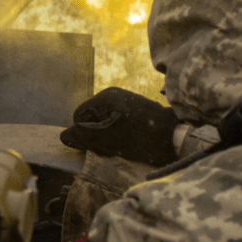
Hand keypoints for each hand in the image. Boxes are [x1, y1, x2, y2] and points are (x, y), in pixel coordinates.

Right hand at [60, 87, 178, 165]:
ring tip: (123, 146)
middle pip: (89, 119)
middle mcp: (113, 96)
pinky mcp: (133, 111)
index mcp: (106, 97)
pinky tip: (129, 143)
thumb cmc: (143, 138)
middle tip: (113, 146)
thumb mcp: (110, 140)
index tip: (101, 144)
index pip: (79, 117)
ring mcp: (124, 102)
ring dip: (107, 138)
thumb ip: (84, 137)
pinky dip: (117, 136)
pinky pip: (113, 124)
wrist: (178, 138)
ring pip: (101, 124)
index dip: (85, 134)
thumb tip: (63, 136)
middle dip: (96, 136)